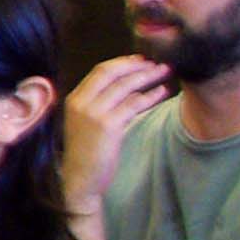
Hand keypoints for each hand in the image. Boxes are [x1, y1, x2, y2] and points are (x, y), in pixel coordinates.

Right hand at [60, 55, 175, 215]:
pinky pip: (134, 104)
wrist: (81, 179)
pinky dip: (150, 96)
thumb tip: (127, 86)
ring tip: (164, 73)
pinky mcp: (108, 126)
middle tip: (157, 64)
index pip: (100, 71)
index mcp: (75, 99)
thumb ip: (100, 103)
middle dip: (136, 66)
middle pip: (112, 73)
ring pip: (125, 86)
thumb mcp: (86, 123)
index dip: (122, 63)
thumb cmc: (87, 153)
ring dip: (148, 77)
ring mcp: (94, 114)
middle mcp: (81, 103)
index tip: (140, 60)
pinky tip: (162, 92)